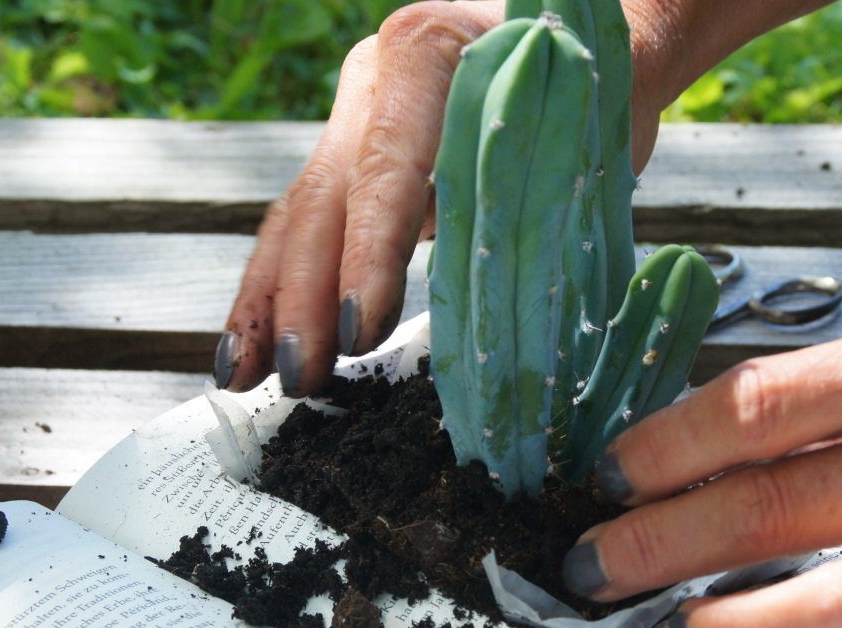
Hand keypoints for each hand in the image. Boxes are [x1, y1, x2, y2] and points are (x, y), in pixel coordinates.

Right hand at [214, 0, 689, 395]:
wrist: (573, 32)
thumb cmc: (598, 71)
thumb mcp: (596, 106)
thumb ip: (550, 174)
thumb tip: (506, 279)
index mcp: (427, 51)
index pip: (388, 167)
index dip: (368, 253)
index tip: (359, 332)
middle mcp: (372, 81)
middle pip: (323, 198)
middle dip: (301, 295)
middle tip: (297, 378)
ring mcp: (353, 119)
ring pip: (298, 215)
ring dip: (270, 299)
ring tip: (242, 375)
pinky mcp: (353, 159)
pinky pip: (308, 226)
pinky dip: (285, 287)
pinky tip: (264, 343)